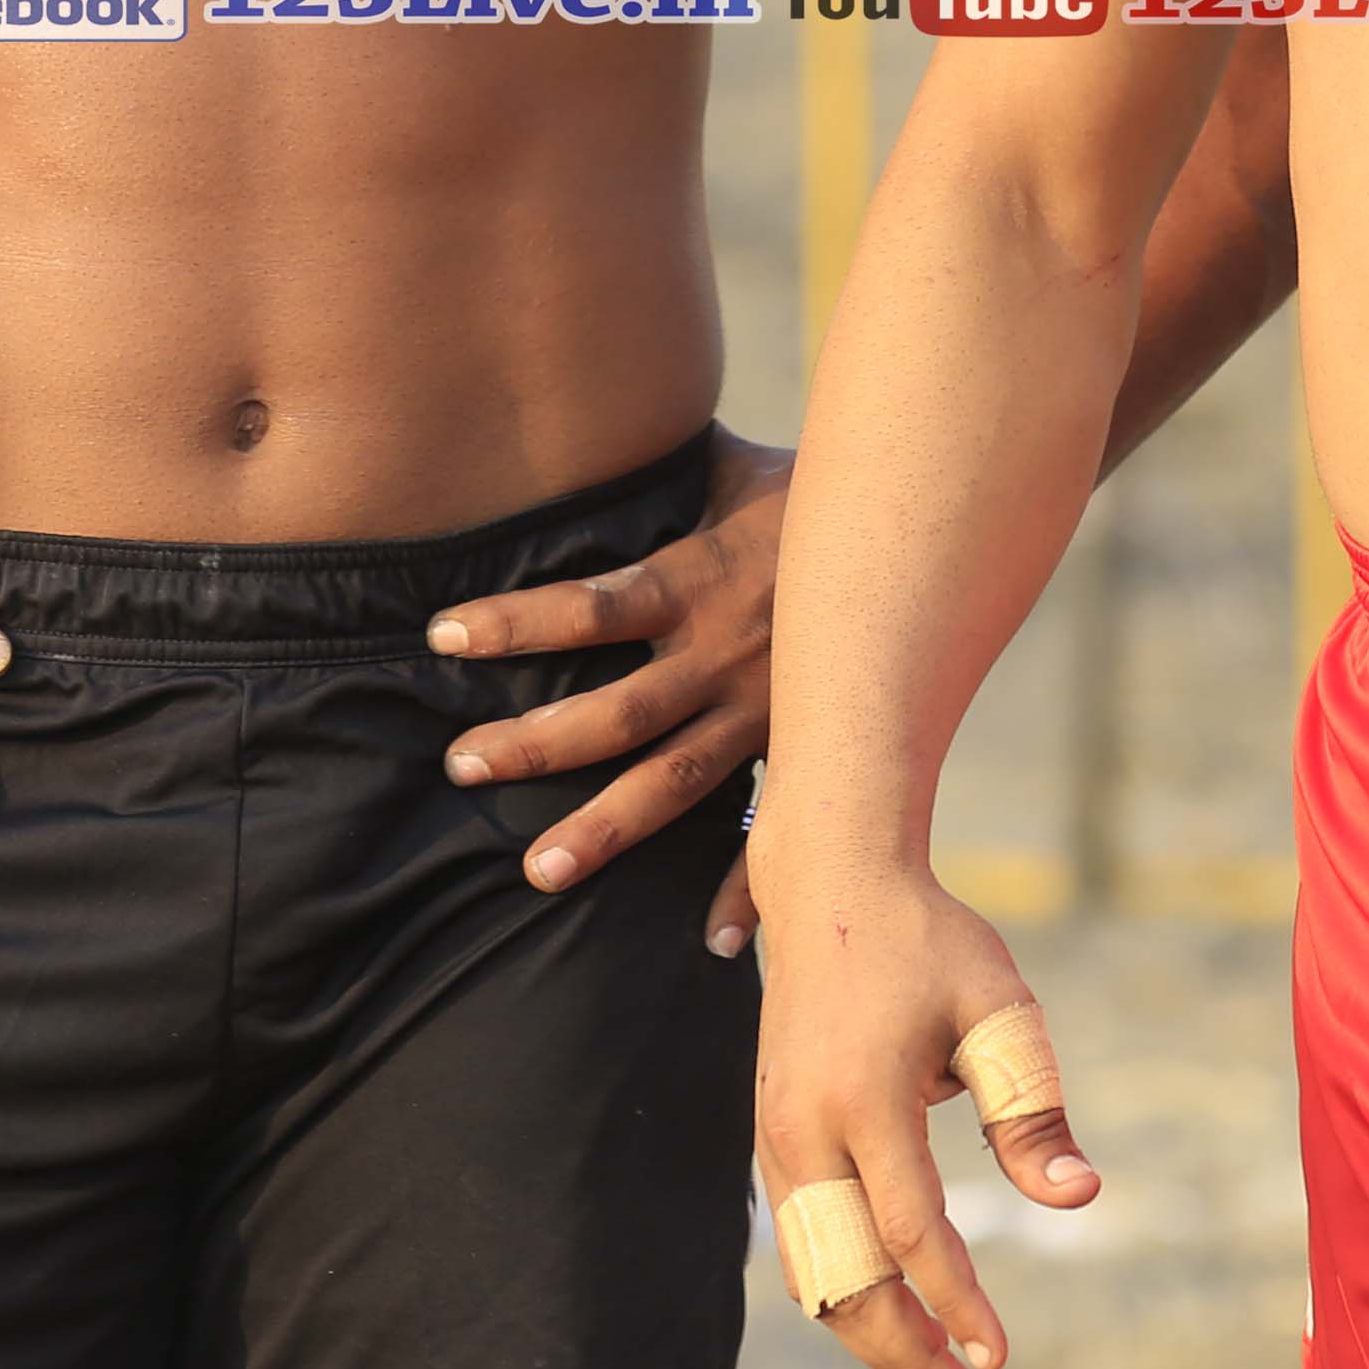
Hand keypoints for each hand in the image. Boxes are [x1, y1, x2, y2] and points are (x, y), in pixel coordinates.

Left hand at [427, 429, 786, 949]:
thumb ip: (661, 468)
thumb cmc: (810, 493)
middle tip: (463, 765)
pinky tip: (715, 947)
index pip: (596, 606)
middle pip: (621, 709)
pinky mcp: (806, 749)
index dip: (520, 620)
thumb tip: (591, 421)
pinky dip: (750, 891)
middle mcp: (728, 655)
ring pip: (677, 782)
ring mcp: (768, 711)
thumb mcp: (733, 467)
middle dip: (539, 742)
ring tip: (537, 871)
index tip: (444, 635)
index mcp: (703, 580)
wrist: (925, 535)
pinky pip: (777, 827)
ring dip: (607, 828)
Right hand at [743, 852, 1092, 1368]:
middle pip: (846, 1279)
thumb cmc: (928, 943)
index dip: (956, 1301)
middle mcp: (803, 1127)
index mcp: (863, 1096)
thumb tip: (1079, 1198)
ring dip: (872, 1338)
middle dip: (907, 1355)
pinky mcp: (770, 1137)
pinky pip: (803, 1243)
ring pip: (814, 1274)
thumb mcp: (1000, 1008)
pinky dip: (844, 1295)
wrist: (829, 883)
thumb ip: (1032, 1109)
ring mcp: (774, 1136)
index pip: (912, 1230)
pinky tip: (896, 1322)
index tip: (997, 1357)